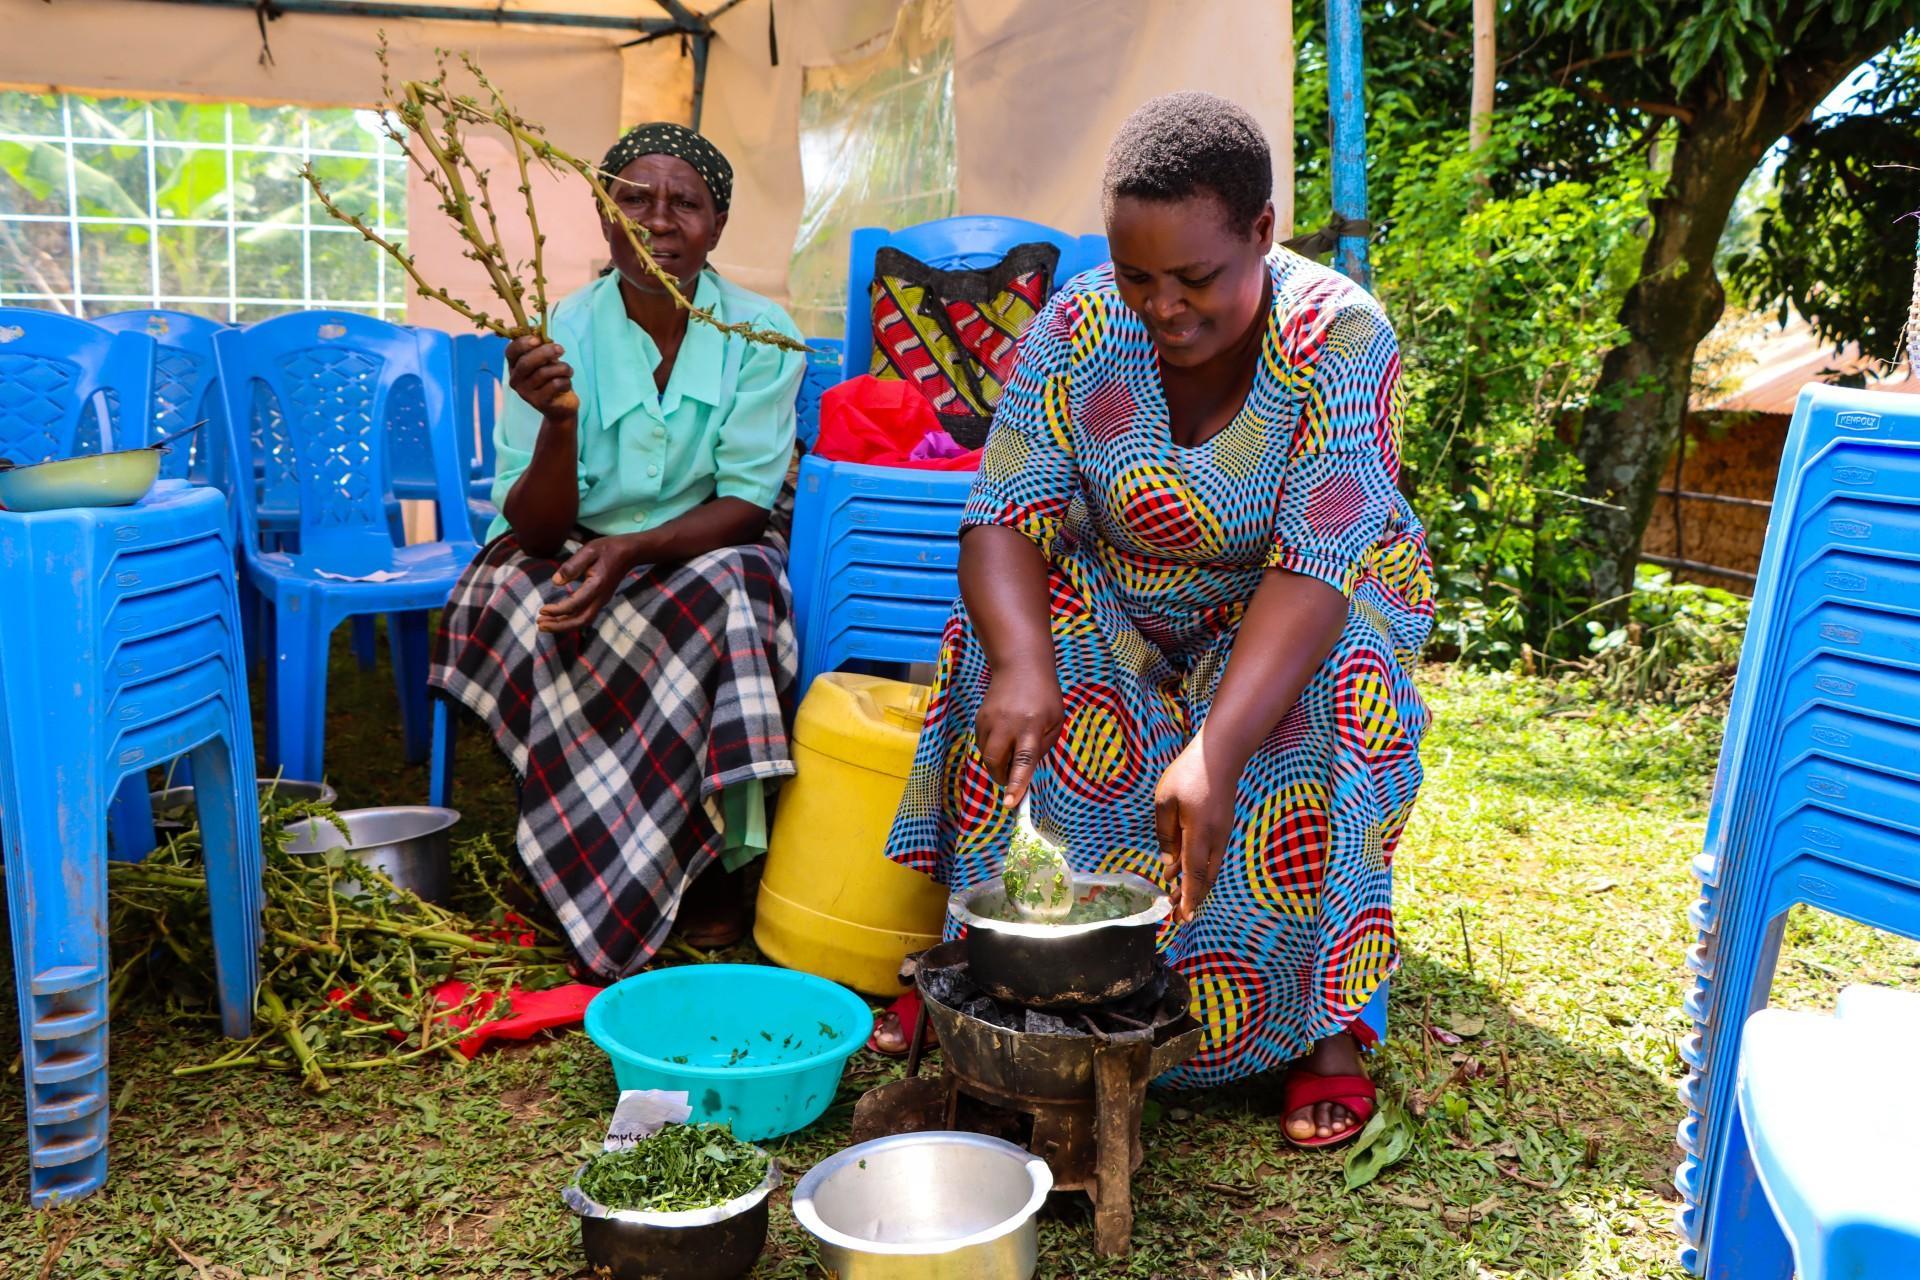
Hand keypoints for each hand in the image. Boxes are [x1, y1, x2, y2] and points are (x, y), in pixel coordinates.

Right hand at [507, 334, 577, 422]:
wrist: (561, 407)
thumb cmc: (552, 378)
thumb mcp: (546, 361)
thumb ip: (541, 347)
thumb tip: (537, 330)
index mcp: (514, 366)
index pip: (511, 351)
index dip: (523, 343)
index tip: (538, 339)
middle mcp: (516, 380)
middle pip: (526, 362)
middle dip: (545, 352)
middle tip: (561, 349)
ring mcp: (525, 393)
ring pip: (544, 373)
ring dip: (562, 368)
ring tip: (569, 370)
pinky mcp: (539, 403)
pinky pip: (555, 385)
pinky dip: (566, 381)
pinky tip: (567, 383)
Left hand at [538, 534, 641, 633]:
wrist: (629, 553)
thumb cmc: (608, 549)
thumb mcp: (588, 550)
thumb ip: (572, 566)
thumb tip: (555, 582)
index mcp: (596, 585)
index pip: (575, 605)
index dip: (557, 610)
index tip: (542, 609)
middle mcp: (601, 598)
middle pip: (580, 621)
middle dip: (560, 626)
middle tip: (540, 625)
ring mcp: (602, 601)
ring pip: (583, 621)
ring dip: (564, 626)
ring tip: (545, 625)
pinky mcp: (600, 600)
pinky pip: (585, 616)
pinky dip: (571, 620)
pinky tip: (558, 618)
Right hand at [974, 665, 1062, 807]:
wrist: (1020, 665)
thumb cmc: (1044, 696)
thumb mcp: (1055, 721)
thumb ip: (1041, 748)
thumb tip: (1024, 771)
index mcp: (1032, 725)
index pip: (1023, 759)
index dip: (1016, 783)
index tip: (1009, 803)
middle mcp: (1007, 723)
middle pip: (995, 761)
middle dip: (1001, 777)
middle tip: (1011, 778)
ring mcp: (989, 720)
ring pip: (986, 755)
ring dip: (998, 762)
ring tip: (1012, 749)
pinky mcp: (980, 718)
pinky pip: (983, 744)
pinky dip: (994, 749)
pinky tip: (1005, 736)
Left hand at [1155, 737, 1238, 923]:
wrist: (1221, 754)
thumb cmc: (1189, 774)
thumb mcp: (1165, 801)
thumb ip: (1165, 835)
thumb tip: (1169, 863)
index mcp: (1199, 833)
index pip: (1194, 874)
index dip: (1187, 898)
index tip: (1182, 917)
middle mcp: (1216, 839)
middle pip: (1205, 878)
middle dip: (1190, 898)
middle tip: (1175, 915)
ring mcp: (1223, 834)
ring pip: (1209, 869)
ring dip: (1194, 884)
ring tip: (1174, 895)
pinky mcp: (1224, 828)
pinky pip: (1211, 857)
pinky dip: (1199, 869)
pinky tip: (1184, 869)